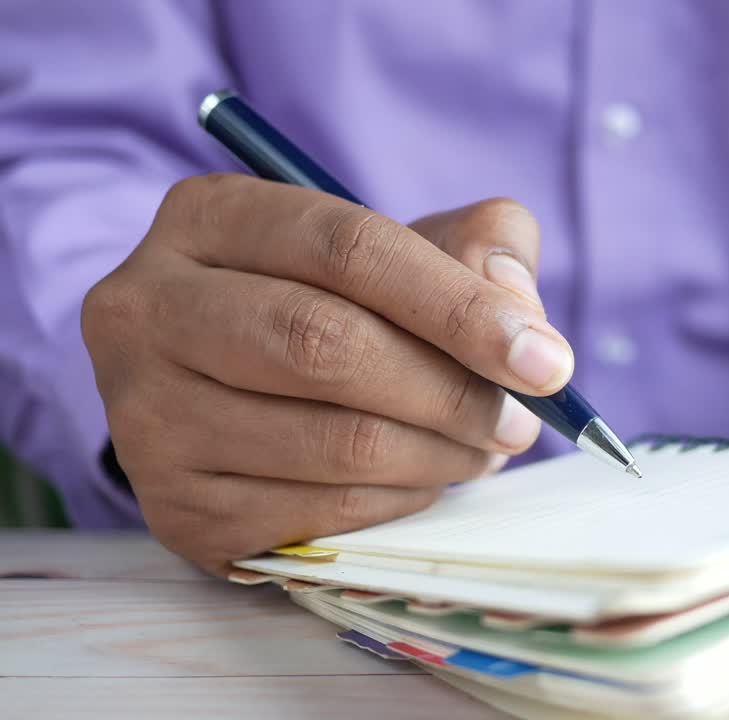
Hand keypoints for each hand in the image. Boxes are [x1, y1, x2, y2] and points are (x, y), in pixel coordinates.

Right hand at [82, 174, 570, 574]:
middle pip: (326, 345)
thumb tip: (515, 306)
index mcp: (207, 217)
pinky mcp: (175, 507)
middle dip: (452, 391)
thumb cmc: (336, 306)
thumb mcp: (404, 248)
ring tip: (482, 448)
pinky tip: (421, 480)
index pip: (348, 249)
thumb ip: (478, 247)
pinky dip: (398, 502)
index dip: (459, 307)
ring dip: (439, 455)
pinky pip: (320, 512)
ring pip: (331, 441)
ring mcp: (146, 415)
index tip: (545, 360)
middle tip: (519, 420)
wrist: (234, 394)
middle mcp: (146, 308)